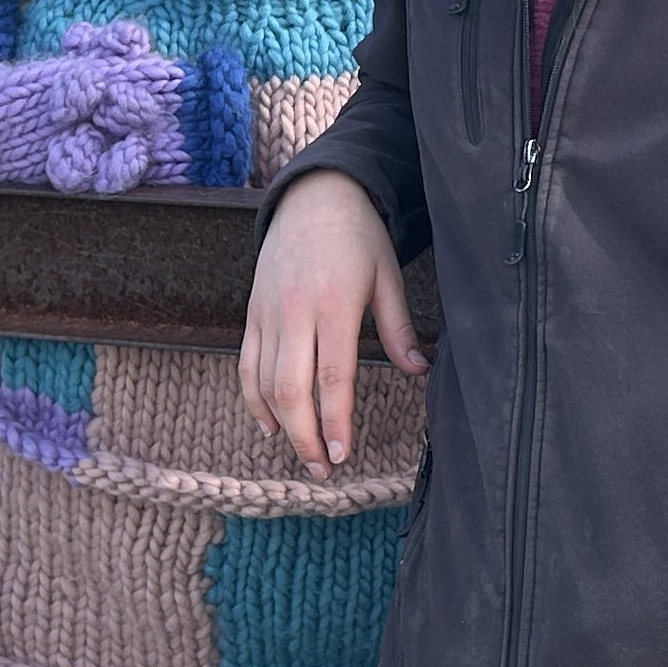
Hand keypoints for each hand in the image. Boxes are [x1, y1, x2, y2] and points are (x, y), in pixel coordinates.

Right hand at [239, 172, 427, 469]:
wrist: (312, 197)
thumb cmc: (358, 237)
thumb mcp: (387, 276)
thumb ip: (398, 328)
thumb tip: (419, 371)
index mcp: (334, 304)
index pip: (332, 377)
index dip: (336, 422)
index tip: (342, 454)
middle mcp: (295, 312)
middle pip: (292, 390)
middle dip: (306, 437)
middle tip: (323, 470)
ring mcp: (268, 313)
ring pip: (267, 383)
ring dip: (283, 426)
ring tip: (305, 454)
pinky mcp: (253, 313)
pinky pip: (247, 365)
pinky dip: (254, 400)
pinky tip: (270, 426)